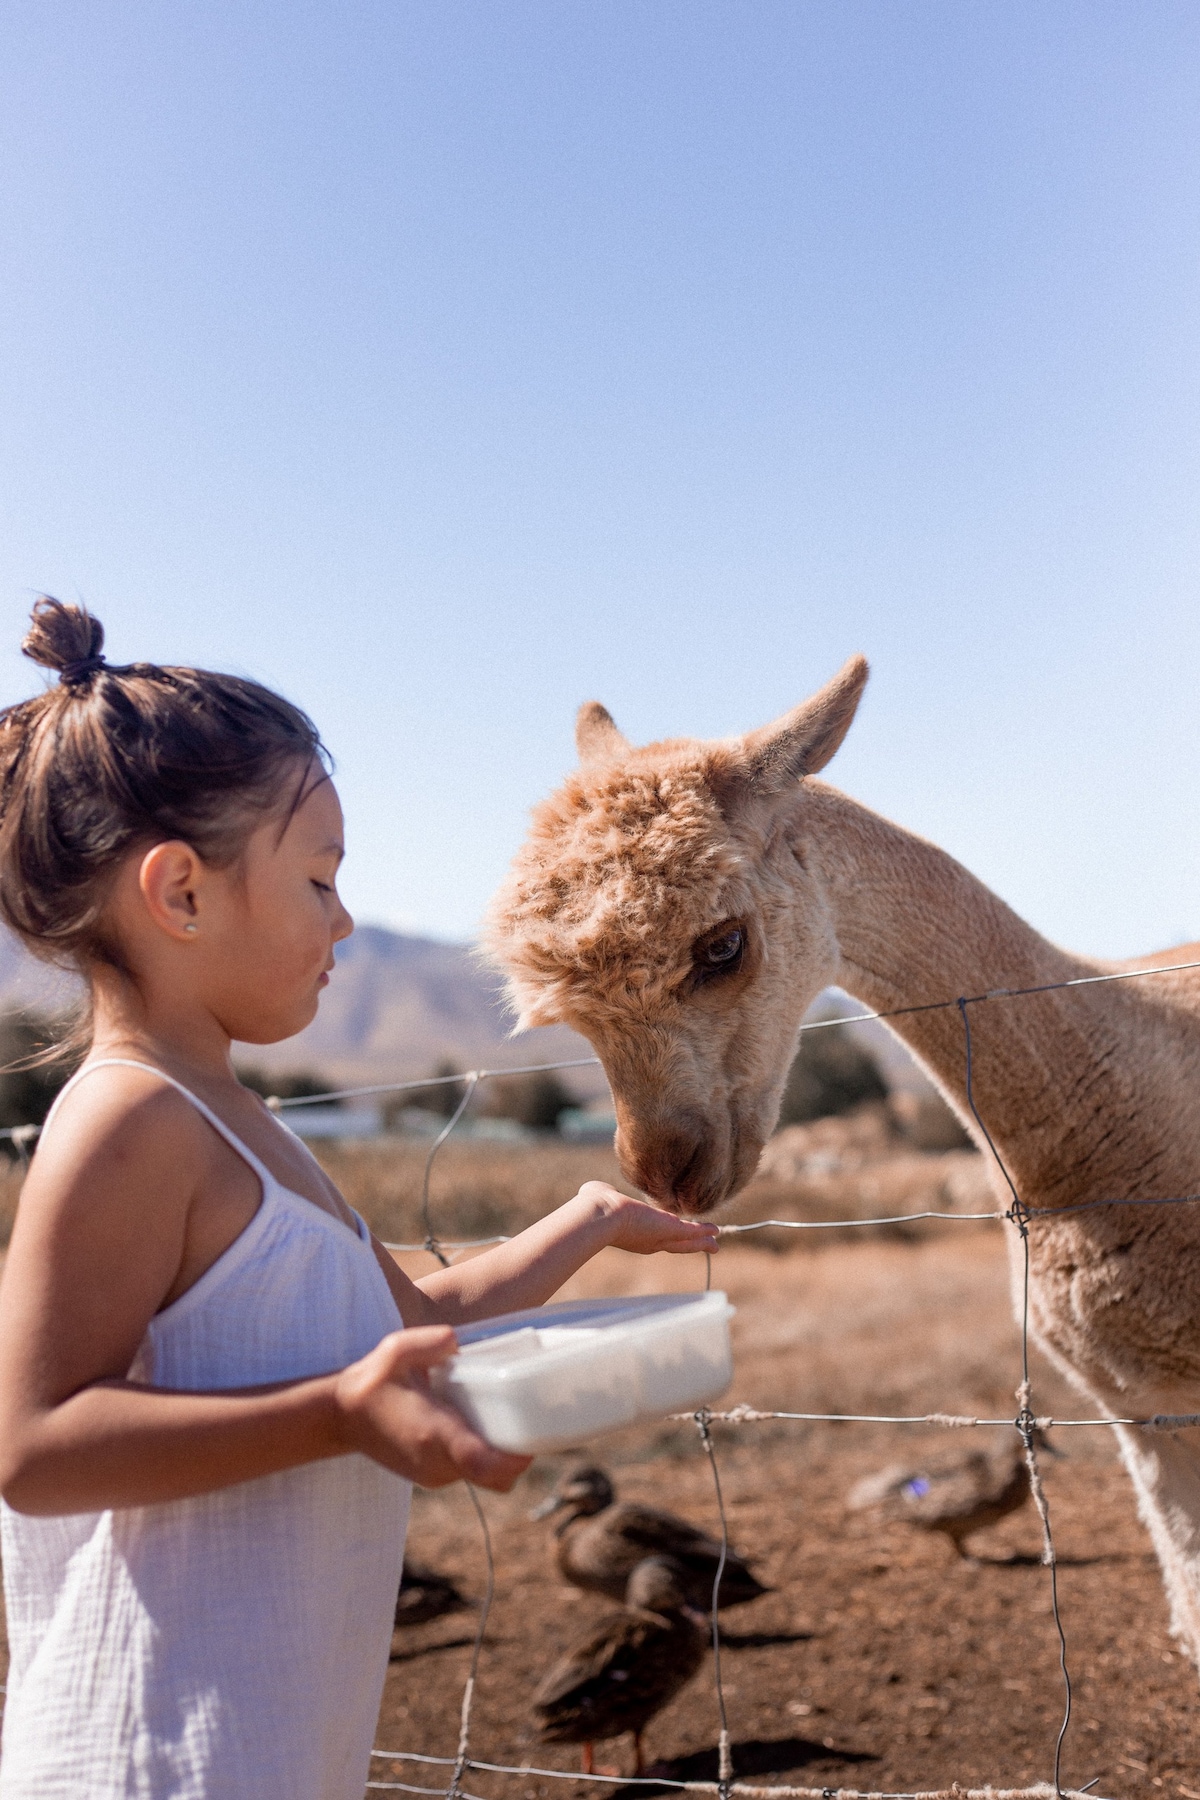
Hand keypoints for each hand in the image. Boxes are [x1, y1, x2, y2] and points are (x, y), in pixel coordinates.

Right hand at [333, 1326, 530, 1492]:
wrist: (340, 1418)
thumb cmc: (373, 1381)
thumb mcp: (396, 1351)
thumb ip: (427, 1343)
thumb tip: (455, 1341)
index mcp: (434, 1434)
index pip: (483, 1463)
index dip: (514, 1460)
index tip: (535, 1440)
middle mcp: (437, 1463)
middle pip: (496, 1476)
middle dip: (520, 1456)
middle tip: (535, 1419)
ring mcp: (435, 1474)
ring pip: (487, 1477)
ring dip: (503, 1456)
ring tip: (511, 1418)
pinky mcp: (432, 1477)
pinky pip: (472, 1472)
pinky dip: (485, 1457)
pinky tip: (484, 1425)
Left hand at [574, 1181, 719, 1256]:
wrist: (599, 1215)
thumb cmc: (594, 1207)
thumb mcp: (601, 1198)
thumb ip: (606, 1194)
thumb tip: (602, 1190)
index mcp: (633, 1235)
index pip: (655, 1236)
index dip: (666, 1235)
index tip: (675, 1232)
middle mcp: (648, 1241)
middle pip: (676, 1245)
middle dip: (690, 1245)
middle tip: (705, 1247)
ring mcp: (660, 1237)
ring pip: (686, 1242)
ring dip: (701, 1242)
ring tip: (715, 1244)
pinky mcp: (669, 1229)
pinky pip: (692, 1231)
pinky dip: (704, 1232)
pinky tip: (716, 1231)